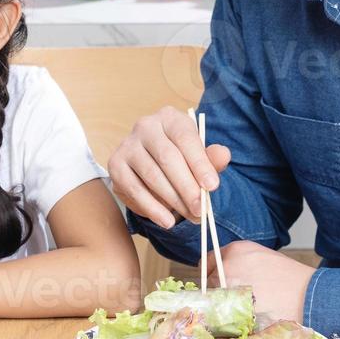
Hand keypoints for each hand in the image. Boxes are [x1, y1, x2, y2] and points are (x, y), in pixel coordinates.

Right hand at [108, 106, 230, 229]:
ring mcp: (127, 144)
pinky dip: (152, 208)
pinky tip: (167, 220)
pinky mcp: (115, 165)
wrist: (153, 165)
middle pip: (167, 158)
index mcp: (170, 118)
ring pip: (151, 175)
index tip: (212, 187)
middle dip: (187, 187)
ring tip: (188, 216)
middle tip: (200, 209)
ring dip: (172, 200)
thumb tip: (223, 155)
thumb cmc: (181, 159)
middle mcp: (145, 126)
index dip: (199, 163)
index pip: (185, 137)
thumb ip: (212, 158)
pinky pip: (134, 189)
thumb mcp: (199, 157)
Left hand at [210, 240, 314, 323]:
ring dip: (221, 306)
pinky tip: (244, 318)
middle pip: (208, 282)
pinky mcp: (232, 308)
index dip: (211, 273)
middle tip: (234, 299)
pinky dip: (228, 320)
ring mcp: (228, 287)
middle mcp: (227, 266)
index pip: (206, 261)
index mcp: (235, 250)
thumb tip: (222, 273)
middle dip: (216, 290)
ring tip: (243, 310)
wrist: (308, 295)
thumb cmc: (289, 278)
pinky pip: (220, 316)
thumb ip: (238, 261)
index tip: (216, 281)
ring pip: (212, 300)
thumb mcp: (261, 257)